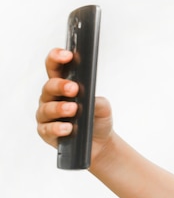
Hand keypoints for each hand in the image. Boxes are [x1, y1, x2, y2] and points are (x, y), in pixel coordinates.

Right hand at [35, 48, 112, 163]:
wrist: (100, 143)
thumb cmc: (97, 119)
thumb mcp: (103, 108)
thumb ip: (97, 101)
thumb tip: (90, 100)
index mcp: (63, 85)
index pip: (55, 67)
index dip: (57, 58)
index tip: (67, 55)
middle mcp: (51, 98)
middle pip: (49, 86)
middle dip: (60, 86)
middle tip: (74, 88)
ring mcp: (46, 115)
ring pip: (47, 108)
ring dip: (60, 108)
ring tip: (73, 109)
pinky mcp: (46, 132)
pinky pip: (47, 129)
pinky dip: (57, 128)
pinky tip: (68, 128)